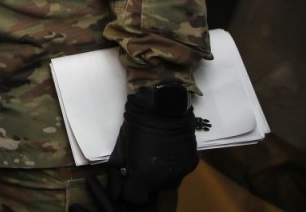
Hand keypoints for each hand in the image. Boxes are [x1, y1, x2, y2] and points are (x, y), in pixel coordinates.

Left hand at [90, 89, 198, 210]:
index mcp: (144, 176)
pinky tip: (167, 152)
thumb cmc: (136, 124)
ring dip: (159, 175)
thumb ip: (117, 169)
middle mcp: (164, 179)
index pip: (135, 198)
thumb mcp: (121, 146)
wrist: (164, 106)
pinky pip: (179, 172)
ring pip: (167, 182)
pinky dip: (172, 166)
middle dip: (144, 181)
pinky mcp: (192, 164)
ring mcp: (181, 172)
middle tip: (141, 163)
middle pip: (151, 190)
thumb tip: (114, 189)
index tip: (128, 180)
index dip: (129, 190)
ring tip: (154, 156)